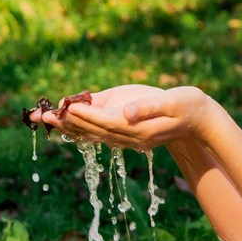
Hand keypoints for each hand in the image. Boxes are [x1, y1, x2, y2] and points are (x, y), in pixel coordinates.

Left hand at [37, 85, 210, 150]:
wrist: (200, 120)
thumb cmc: (187, 105)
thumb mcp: (172, 101)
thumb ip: (148, 107)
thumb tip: (125, 112)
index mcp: (138, 129)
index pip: (105, 122)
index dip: (85, 115)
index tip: (65, 107)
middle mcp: (129, 137)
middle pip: (92, 131)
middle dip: (66, 123)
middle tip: (41, 116)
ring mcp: (127, 139)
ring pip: (91, 134)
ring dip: (67, 127)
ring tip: (44, 119)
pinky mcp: (126, 134)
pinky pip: (98, 133)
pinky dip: (79, 129)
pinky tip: (65, 124)